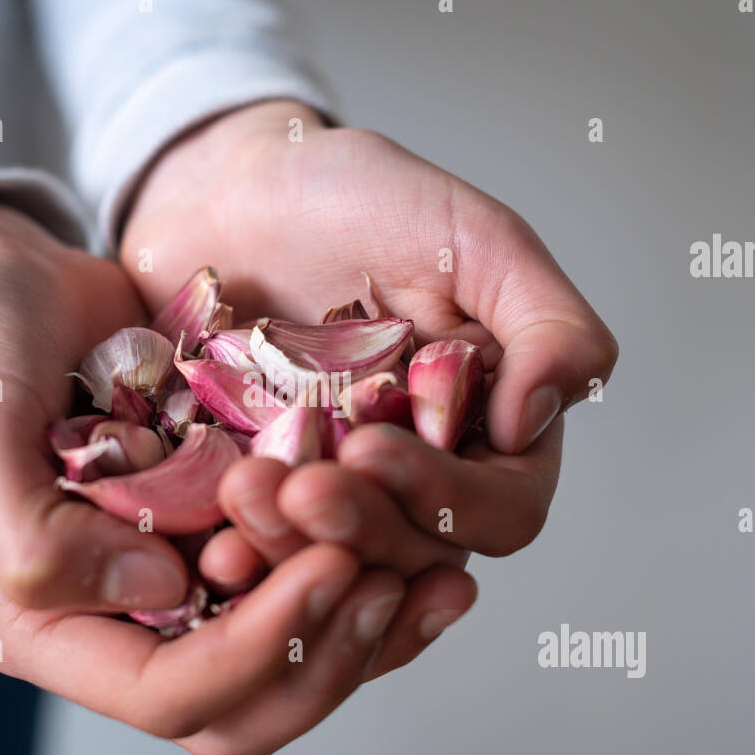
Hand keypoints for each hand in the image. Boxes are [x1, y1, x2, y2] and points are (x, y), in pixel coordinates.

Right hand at [0, 198, 470, 754]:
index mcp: (49, 626)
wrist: (13, 286)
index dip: (257, 651)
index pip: (171, 693)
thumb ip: (42, 538)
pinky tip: (432, 548)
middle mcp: (123, 626)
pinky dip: (371, 582)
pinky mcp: (227, 540)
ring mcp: (181, 586)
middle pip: (244, 712)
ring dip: (367, 636)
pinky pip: (307, 595)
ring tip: (441, 579)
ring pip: (291, 669)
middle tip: (394, 582)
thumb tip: (160, 591)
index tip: (330, 566)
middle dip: (325, 659)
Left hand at [121, 100, 615, 598]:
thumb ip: (546, 324)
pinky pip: (251, 550)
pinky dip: (235, 553)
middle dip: (360, 528)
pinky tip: (207, 545)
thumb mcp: (476, 239)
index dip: (446, 498)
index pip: (501, 509)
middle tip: (302, 489)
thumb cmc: (363, 199)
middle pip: (413, 552)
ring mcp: (332, 495)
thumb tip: (536, 421)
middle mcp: (415, 477)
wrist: (231, 187)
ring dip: (293, 549)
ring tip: (245, 494)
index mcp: (486, 429)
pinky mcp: (256, 497)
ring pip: (332, 567)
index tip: (372, 449)